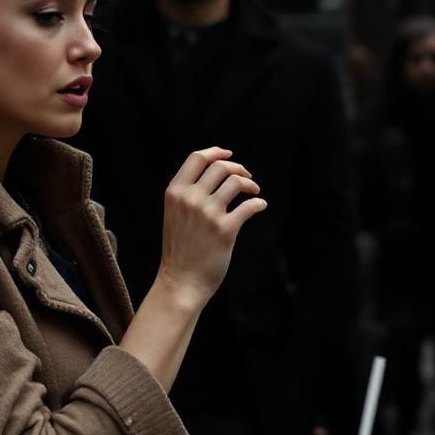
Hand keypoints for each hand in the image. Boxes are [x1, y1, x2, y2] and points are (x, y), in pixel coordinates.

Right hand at [155, 147, 266, 306]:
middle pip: (220, 167)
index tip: (229, 154)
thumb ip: (188, 193)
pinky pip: (249, 206)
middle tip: (247, 177)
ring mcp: (208, 214)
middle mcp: (190, 199)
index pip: (197, 158)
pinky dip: (258, 203)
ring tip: (253, 191)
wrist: (180, 282)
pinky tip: (260, 205)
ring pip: (236, 182)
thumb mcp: (174, 214)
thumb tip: (214, 173)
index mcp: (175, 192)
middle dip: (238, 168)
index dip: (216, 152)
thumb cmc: (180, 249)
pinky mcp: (225, 230)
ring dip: (250, 184)